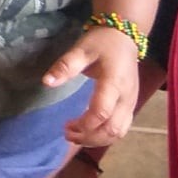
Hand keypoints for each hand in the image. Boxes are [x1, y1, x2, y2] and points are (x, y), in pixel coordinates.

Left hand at [43, 26, 141, 146]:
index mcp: (114, 82)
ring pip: (118, 132)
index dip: (84, 124)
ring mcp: (131, 103)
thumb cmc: (102, 42)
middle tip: (67, 133)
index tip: (66, 124)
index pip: (101, 112)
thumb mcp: (81, 49)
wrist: (124, 37)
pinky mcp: (131, 106)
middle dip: (89, 137)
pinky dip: (105, 136)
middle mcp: (126, 97)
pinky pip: (122, 128)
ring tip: (75, 136)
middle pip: (111, 129)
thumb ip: (65, 66)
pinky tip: (90, 133)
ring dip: (97, 140)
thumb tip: (46, 82)